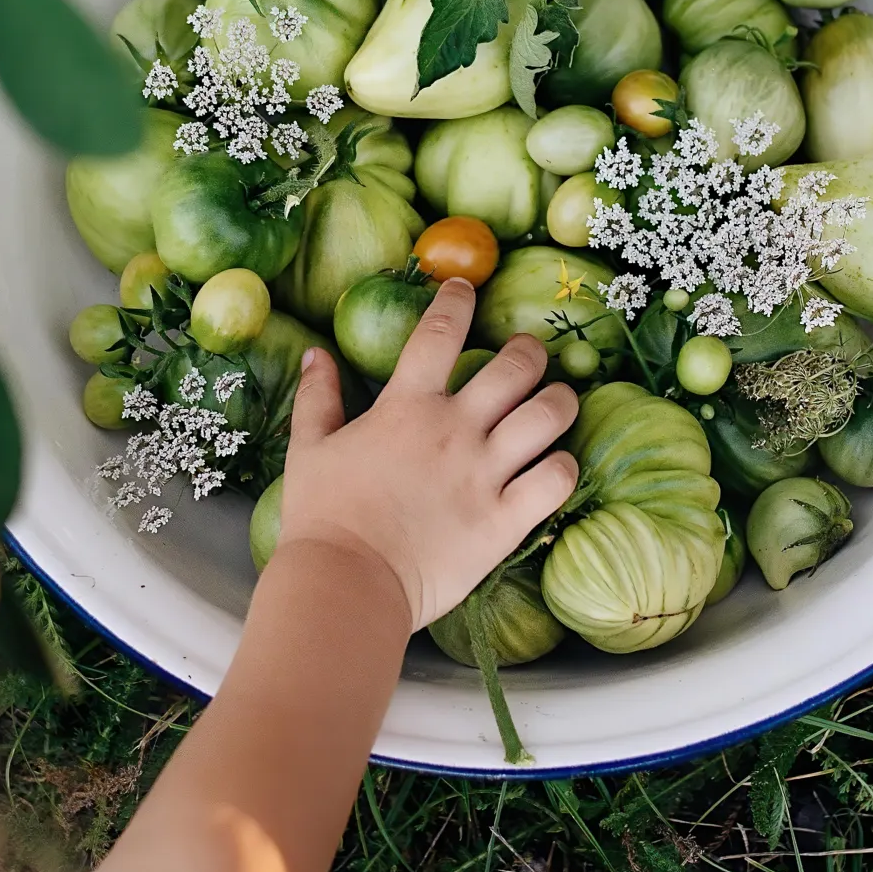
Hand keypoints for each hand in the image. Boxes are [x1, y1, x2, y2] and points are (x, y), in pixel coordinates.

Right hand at [277, 279, 579, 630]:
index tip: (465, 287)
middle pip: (516, 367)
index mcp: (407, 406)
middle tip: (528, 354)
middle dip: (530, 351)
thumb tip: (315, 354)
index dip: (457, 302)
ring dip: (559, 401)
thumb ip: (317, 398)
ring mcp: (485, 474)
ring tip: (557, 400)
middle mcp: (455, 429)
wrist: (346, 584)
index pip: (440, 334)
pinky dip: (563, 466)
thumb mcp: (309, 448)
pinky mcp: (505, 521)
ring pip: (548, 415)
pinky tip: (555, 464)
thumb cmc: (322, 516)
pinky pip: (556, 480)